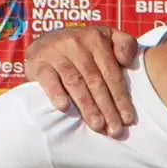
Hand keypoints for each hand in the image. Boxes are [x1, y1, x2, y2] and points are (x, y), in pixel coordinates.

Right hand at [26, 26, 140, 135]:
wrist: (45, 41)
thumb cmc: (83, 46)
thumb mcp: (107, 37)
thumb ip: (125, 44)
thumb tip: (127, 61)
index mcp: (96, 39)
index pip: (111, 74)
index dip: (121, 98)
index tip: (128, 119)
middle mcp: (76, 43)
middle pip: (95, 81)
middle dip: (107, 108)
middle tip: (114, 130)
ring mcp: (55, 52)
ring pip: (75, 82)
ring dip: (87, 106)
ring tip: (97, 125)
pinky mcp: (38, 63)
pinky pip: (48, 79)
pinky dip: (56, 93)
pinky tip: (64, 107)